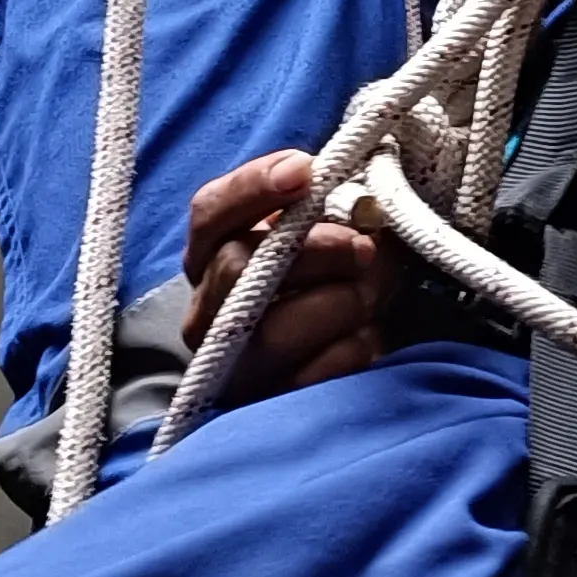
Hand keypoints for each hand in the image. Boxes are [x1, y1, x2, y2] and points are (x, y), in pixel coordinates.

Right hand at [182, 148, 394, 403]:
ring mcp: (230, 366)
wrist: (329, 362)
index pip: (209, 212)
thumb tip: (362, 204)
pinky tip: (365, 337)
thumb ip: (325, 211)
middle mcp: (206, 313)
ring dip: (341, 304)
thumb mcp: (320, 237)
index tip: (305, 170)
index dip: (252, 186)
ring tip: (371, 296)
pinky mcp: (264, 407)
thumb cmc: (327, 283)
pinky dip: (351, 350)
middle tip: (365, 247)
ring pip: (277, 330)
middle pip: (238, 269)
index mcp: (210, 257)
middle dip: (315, 252)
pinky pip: (311, 377)